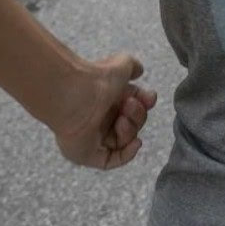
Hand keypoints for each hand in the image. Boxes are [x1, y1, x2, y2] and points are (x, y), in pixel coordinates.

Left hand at [48, 52, 158, 169]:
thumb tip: (139, 71)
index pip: (132, 106)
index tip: (149, 97)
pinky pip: (111, 160)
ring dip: (130, 131)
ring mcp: (93, 137)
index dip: (144, 103)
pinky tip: (136, 143)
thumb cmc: (95, 78)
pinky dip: (127, 154)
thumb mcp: (122, 64)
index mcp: (107, 100)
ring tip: (121, 120)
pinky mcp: (87, 154)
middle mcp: (100, 118)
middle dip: (137, 115)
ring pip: (123, 141)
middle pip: (131, 125)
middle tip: (129, 105)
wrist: (75, 93)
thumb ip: (132, 67)